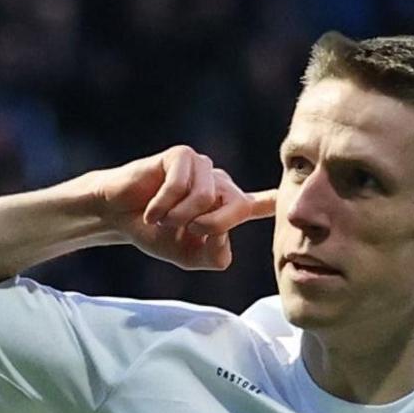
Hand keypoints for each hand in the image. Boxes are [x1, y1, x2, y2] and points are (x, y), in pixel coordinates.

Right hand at [89, 145, 274, 270]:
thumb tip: (224, 236)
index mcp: (227, 207)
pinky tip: (151, 211)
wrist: (118, 216)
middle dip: (212, 226)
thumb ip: (213, 256)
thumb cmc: (154, 233)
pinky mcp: (181, 155)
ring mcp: (203, 167)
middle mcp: (220, 184)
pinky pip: (180, 185)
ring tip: (162, 220)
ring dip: (179, 216)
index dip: (276, 202)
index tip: (295, 198)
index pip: (258, 204)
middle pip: (237, 206)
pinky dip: (163, 204)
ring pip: (206, 197)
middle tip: (188, 233)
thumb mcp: (188, 256)